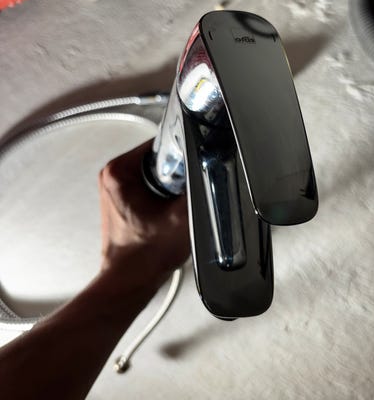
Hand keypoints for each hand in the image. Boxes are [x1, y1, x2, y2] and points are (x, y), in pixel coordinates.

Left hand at [98, 140, 189, 287]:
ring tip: (175, 204)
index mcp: (119, 172)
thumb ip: (198, 186)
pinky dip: (162, 192)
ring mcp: (116, 188)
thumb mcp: (183, 216)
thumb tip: (210, 167)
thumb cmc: (146, 256)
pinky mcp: (122, 199)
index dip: (181, 152)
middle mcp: (112, 176)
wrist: (132, 280)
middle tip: (182, 193)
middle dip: (176, 170)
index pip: (159, 143)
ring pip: (155, 171)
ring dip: (171, 183)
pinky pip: (150, 184)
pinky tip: (168, 209)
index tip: (190, 167)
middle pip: (157, 157)